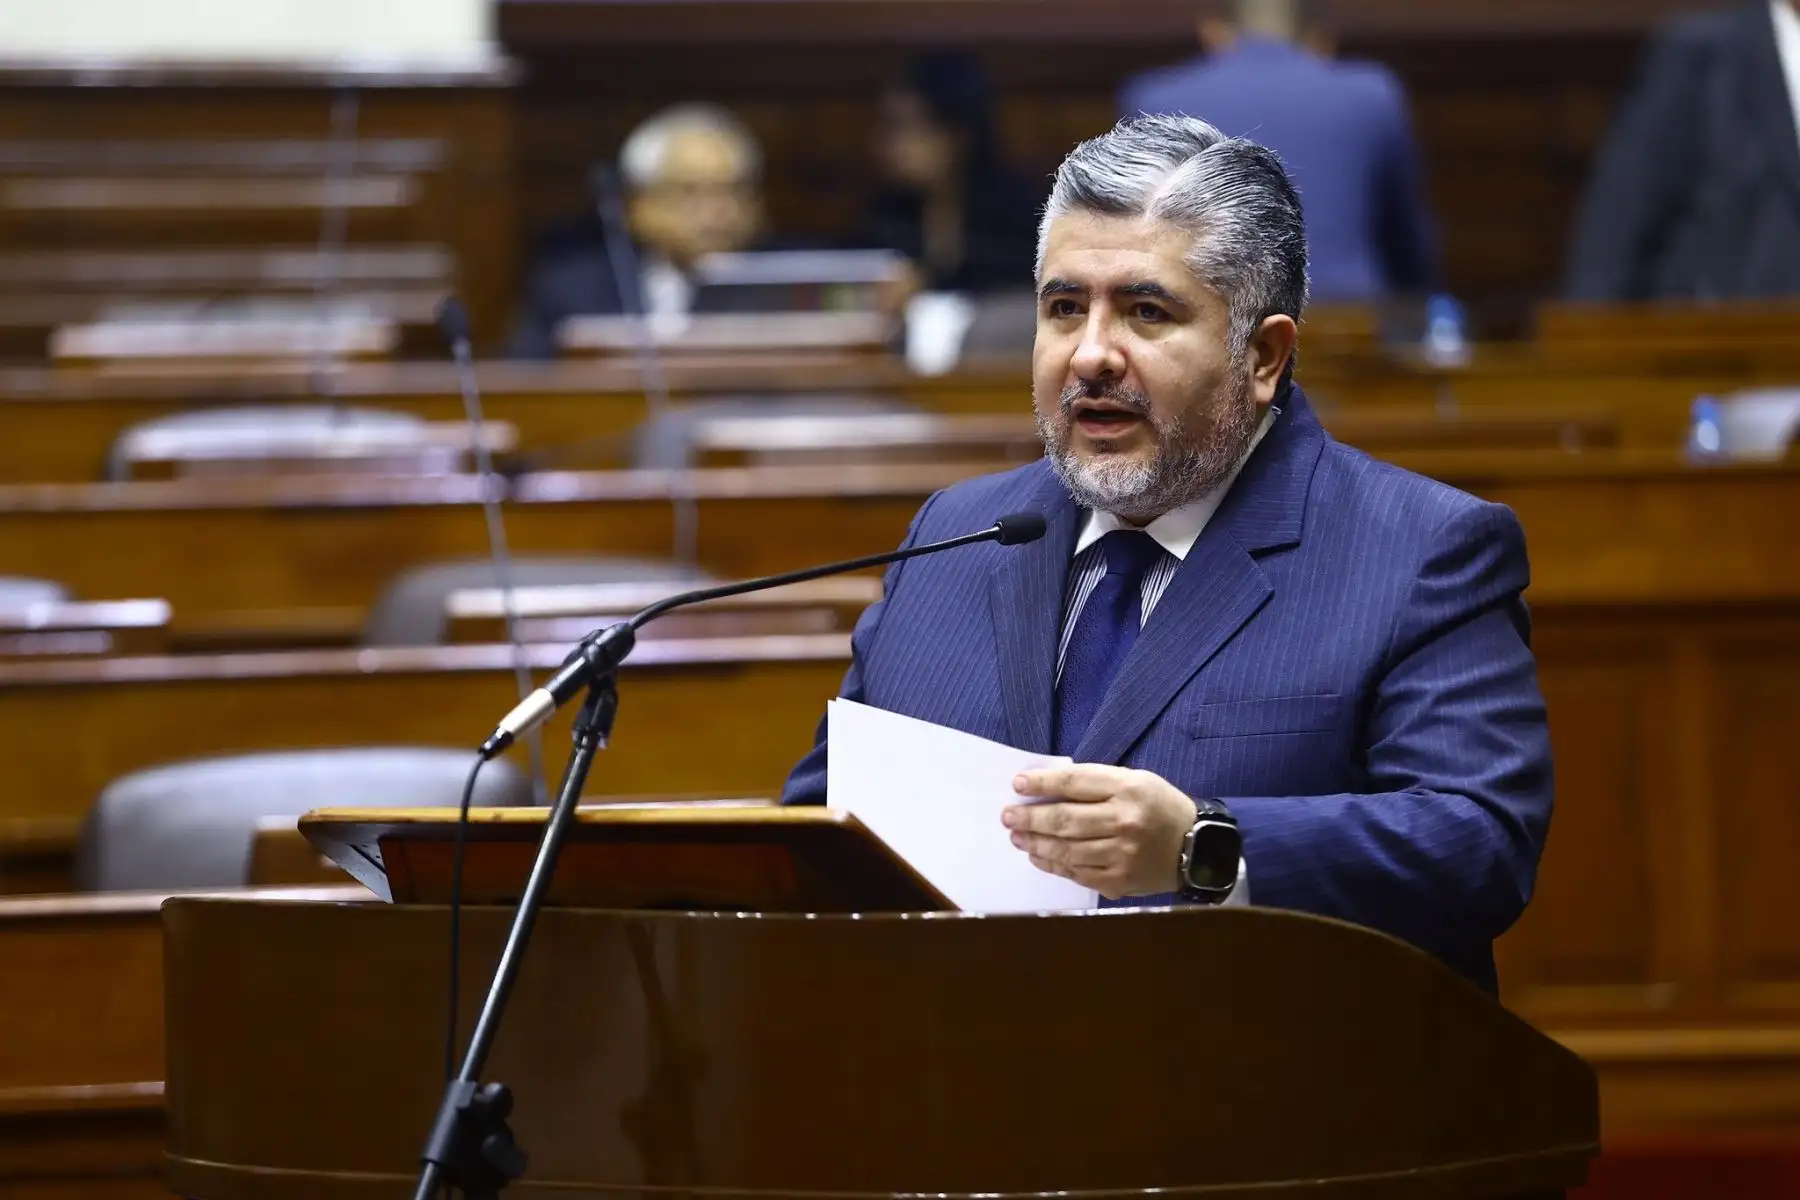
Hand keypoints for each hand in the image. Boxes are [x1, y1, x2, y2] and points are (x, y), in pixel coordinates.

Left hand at [1003, 765, 1197, 899]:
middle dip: (1030, 817)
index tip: (1018, 784)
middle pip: (1065, 820)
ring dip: (1036, 843)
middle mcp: (1124, 822)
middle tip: (1008, 816)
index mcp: (1128, 789)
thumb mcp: (1135, 780)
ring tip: (1017, 836)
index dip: (1042, 783)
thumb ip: (1096, 782)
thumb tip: (1049, 785)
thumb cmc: (1158, 807)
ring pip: (1067, 850)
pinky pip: (1077, 873)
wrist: (1197, 847)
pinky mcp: (1119, 881)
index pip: (1074, 783)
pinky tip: (1039, 856)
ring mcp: (1121, 855)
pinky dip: (1054, 864)